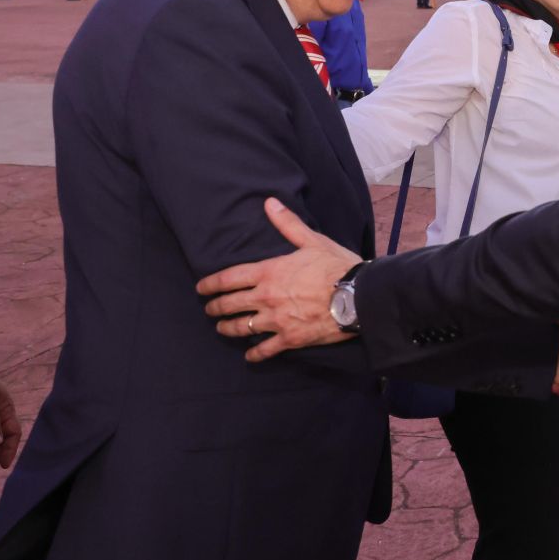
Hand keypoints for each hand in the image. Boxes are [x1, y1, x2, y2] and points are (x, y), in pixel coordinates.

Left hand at [199, 198, 360, 361]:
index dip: (211, 284)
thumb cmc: (335, 266)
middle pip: (230, 305)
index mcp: (268, 272)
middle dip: (215, 307)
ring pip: (242, 328)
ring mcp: (276, 320)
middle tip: (208, 309)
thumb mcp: (312, 241)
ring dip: (228, 329)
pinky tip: (250, 356)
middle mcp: (266, 298)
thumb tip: (269, 203)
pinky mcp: (290, 339)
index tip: (201, 288)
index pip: (229, 278)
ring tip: (222, 328)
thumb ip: (287, 224)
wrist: (357, 296)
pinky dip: (255, 354)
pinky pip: (266, 350)